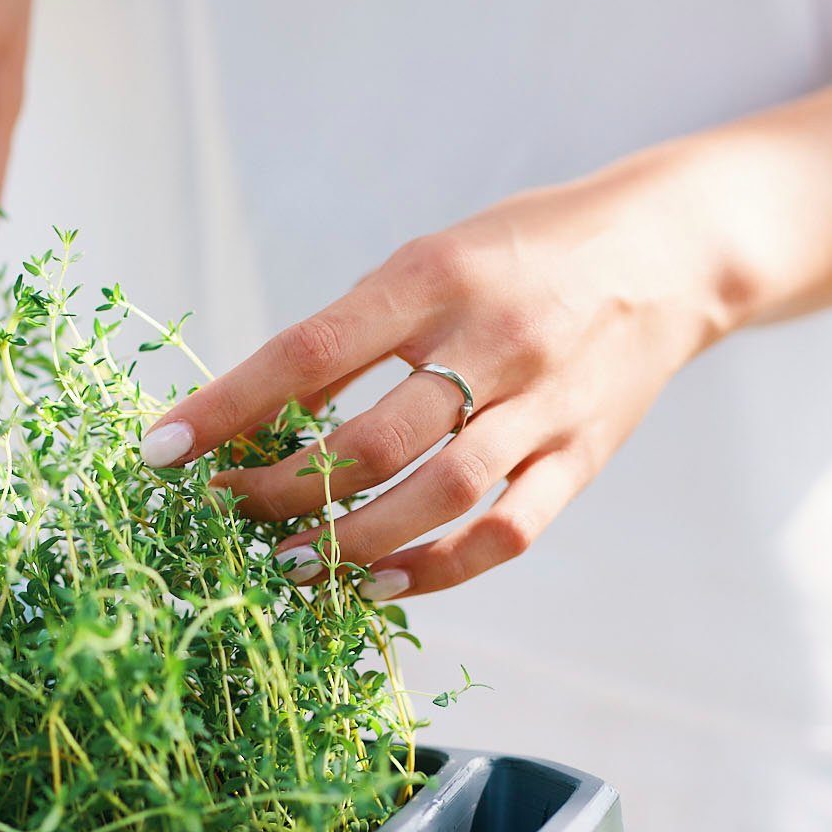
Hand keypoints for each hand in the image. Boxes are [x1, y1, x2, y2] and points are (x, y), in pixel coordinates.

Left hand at [141, 168, 734, 597]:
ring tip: (288, 561)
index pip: (309, 354)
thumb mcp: (432, 260)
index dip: (227, 408)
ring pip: (433, 497)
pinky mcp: (583, 457)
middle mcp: (493, 341)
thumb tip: (255, 414)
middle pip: (368, 443)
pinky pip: (505, 533)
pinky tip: (379, 582)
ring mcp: (545, 405)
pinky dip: (435, 569)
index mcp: (435, 277)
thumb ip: (355, 333)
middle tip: (225, 514)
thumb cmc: (524, 253)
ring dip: (348, 542)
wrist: (670, 250)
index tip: (161, 450)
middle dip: (281, 492)